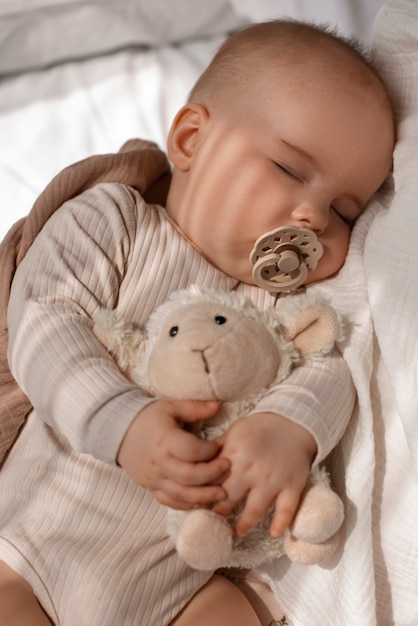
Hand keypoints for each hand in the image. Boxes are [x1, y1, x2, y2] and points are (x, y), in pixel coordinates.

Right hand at [117, 399, 229, 508]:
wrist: (118, 431)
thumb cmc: (147, 417)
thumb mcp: (170, 407)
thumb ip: (194, 407)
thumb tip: (217, 405)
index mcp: (165, 440)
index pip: (192, 450)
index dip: (209, 450)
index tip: (219, 446)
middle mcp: (160, 462)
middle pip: (189, 476)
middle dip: (212, 474)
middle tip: (227, 467)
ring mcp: (154, 478)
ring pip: (181, 494)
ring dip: (204, 496)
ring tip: (223, 494)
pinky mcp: (151, 487)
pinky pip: (169, 501)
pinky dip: (185, 505)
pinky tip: (200, 503)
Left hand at [212, 412, 316, 537]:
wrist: (291, 421)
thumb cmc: (258, 428)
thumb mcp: (233, 432)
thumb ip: (216, 451)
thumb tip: (196, 465)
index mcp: (234, 455)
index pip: (213, 480)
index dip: (205, 491)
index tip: (201, 500)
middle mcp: (252, 470)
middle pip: (230, 498)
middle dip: (220, 509)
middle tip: (216, 517)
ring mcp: (273, 479)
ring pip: (255, 510)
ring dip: (245, 524)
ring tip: (238, 531)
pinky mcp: (292, 485)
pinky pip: (287, 509)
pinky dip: (280, 523)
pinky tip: (274, 533)